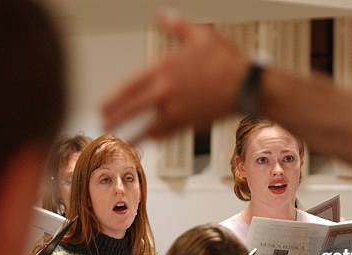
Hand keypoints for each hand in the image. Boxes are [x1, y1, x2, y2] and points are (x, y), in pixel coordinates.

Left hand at [102, 16, 249, 139]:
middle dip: (116, 119)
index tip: (103, 106)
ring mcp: (178, 111)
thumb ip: (177, 26)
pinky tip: (152, 139)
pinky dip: (157, 137)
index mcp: (165, 70)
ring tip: (124, 139)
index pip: (130, 87)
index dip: (114, 99)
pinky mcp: (191, 124)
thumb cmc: (228, 62)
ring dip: (135, 134)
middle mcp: (167, 92)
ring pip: (149, 126)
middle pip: (133, 109)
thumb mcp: (201, 34)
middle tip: (105, 125)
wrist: (247, 86)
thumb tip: (163, 17)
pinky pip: (168, 133)